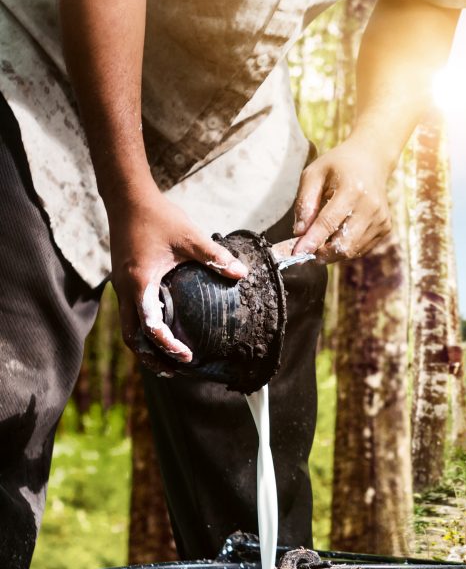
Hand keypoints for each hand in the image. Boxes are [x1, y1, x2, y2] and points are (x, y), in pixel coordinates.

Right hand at [109, 191, 247, 362]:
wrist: (128, 198)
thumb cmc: (158, 217)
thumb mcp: (190, 236)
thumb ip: (215, 256)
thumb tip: (241, 273)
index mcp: (139, 283)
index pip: (150, 326)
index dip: (167, 346)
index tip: (186, 357)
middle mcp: (125, 289)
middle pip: (131, 336)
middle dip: (151, 356)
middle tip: (175, 370)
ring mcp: (121, 286)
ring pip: (128, 326)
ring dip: (145, 346)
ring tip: (167, 360)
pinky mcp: (124, 280)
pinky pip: (130, 312)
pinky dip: (143, 328)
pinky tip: (163, 328)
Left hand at [290, 138, 393, 262]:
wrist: (372, 160)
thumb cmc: (338, 166)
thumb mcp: (314, 174)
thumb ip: (304, 202)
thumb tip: (299, 232)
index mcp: (352, 189)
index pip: (329, 222)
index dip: (311, 241)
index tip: (296, 253)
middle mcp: (370, 206)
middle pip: (344, 244)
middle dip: (322, 253)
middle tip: (307, 251)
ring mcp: (381, 218)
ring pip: (353, 250)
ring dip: (332, 252)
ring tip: (321, 240)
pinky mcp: (385, 226)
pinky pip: (361, 248)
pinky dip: (346, 248)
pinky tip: (338, 235)